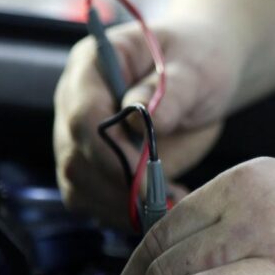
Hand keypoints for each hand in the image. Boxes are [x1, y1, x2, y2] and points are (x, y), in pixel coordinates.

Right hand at [53, 20, 240, 226]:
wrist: (200, 75)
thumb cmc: (198, 61)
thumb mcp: (195, 69)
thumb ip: (171, 92)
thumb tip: (144, 119)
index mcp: (92, 66)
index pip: (83, 115)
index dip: (111, 151)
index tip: (148, 176)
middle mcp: (74, 103)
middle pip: (75, 158)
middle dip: (119, 187)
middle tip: (166, 202)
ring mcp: (79, 137)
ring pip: (79, 186)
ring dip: (122, 207)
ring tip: (172, 204)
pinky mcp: (94, 166)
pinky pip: (95, 200)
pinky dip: (126, 213)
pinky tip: (164, 207)